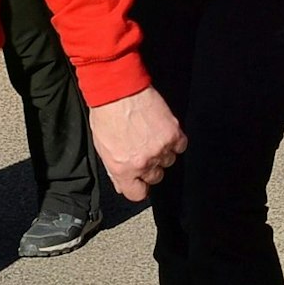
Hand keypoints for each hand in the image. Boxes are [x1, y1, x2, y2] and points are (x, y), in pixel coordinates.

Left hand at [87, 86, 186, 202]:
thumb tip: (123, 185)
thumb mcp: (103, 149)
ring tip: (152, 136)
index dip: (140, 187)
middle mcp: (144, 162)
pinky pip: (180, 146)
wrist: (118, 90)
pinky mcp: (173, 133)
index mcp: (123, 169)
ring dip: (163, 152)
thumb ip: (115, 171)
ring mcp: (160, 148)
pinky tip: (163, 131)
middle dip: (151, 167)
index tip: (141, 180)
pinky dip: (174, 141)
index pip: (138, 194)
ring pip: (169, 161)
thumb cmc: (106, 116)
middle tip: (144, 151)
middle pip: (156, 177)